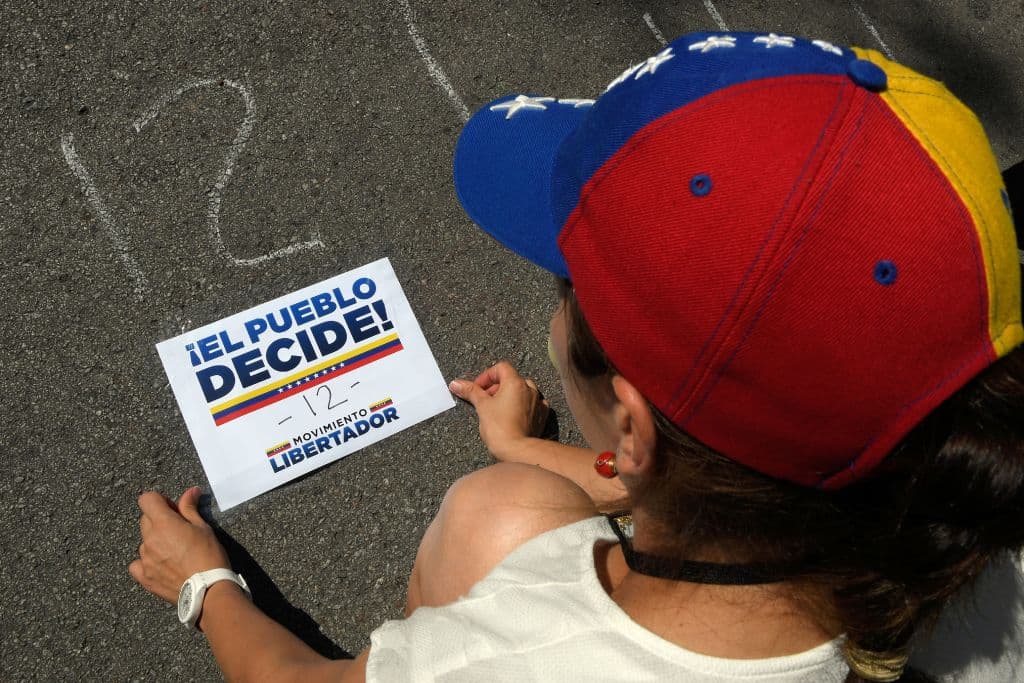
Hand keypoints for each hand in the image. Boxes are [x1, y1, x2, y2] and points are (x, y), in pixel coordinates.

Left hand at [129, 486, 230, 603]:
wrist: (208, 590)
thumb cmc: (209, 555)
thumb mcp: (203, 527)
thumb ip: (190, 508)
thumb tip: (190, 491)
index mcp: (163, 523)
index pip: (146, 499)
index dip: (160, 501)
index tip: (173, 509)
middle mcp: (149, 539)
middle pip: (145, 520)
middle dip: (159, 520)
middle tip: (178, 530)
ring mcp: (144, 559)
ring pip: (144, 542)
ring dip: (155, 541)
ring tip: (176, 552)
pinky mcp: (144, 577)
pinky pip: (137, 564)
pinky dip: (146, 562)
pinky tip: (161, 565)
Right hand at [449, 361, 549, 459]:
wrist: (517, 450)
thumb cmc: (499, 427)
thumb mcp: (482, 406)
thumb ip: (470, 391)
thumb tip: (456, 383)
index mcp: (515, 382)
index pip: (501, 368)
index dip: (487, 376)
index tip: (478, 388)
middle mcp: (530, 389)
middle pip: (512, 379)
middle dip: (497, 387)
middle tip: (485, 399)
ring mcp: (538, 402)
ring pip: (523, 391)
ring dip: (510, 395)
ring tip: (499, 407)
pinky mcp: (542, 416)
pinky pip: (533, 404)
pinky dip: (524, 405)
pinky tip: (514, 414)